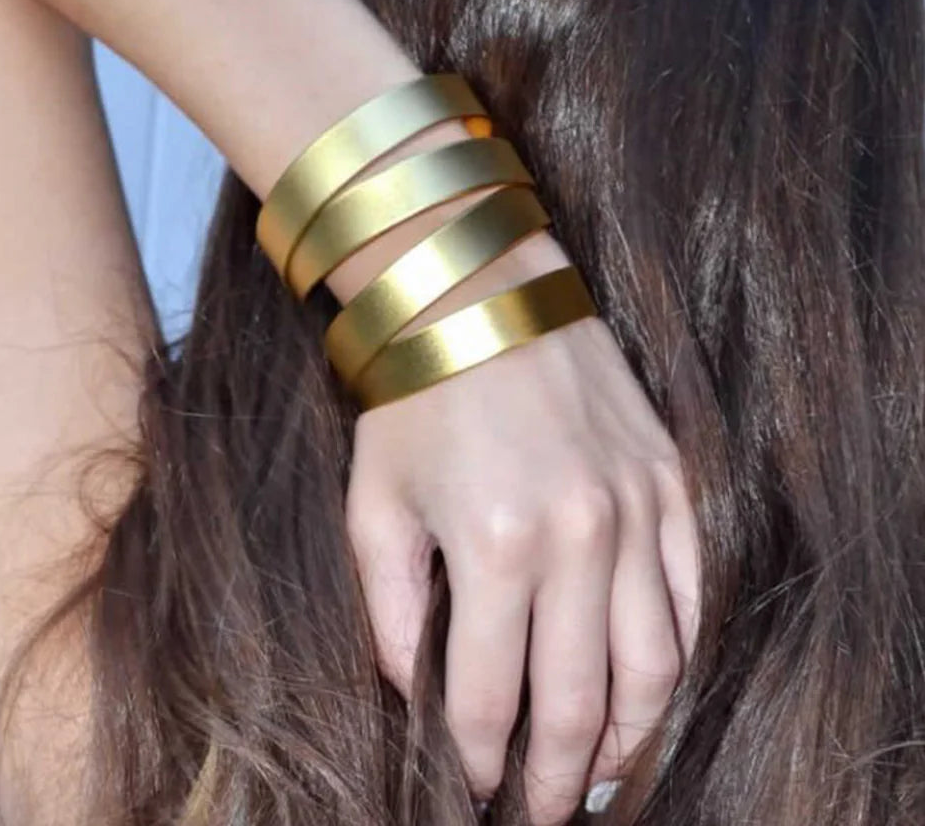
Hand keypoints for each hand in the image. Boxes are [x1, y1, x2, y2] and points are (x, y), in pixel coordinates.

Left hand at [345, 265, 699, 825]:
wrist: (481, 294)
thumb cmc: (416, 398)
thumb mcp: (375, 503)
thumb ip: (390, 609)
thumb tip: (414, 690)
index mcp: (493, 549)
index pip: (490, 697)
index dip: (480, 759)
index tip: (473, 785)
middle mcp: (578, 539)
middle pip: (579, 702)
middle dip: (560, 778)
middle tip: (545, 810)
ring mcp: (636, 510)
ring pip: (655, 664)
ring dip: (631, 735)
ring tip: (605, 770)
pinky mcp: (669, 482)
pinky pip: (691, 594)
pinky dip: (679, 657)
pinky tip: (653, 686)